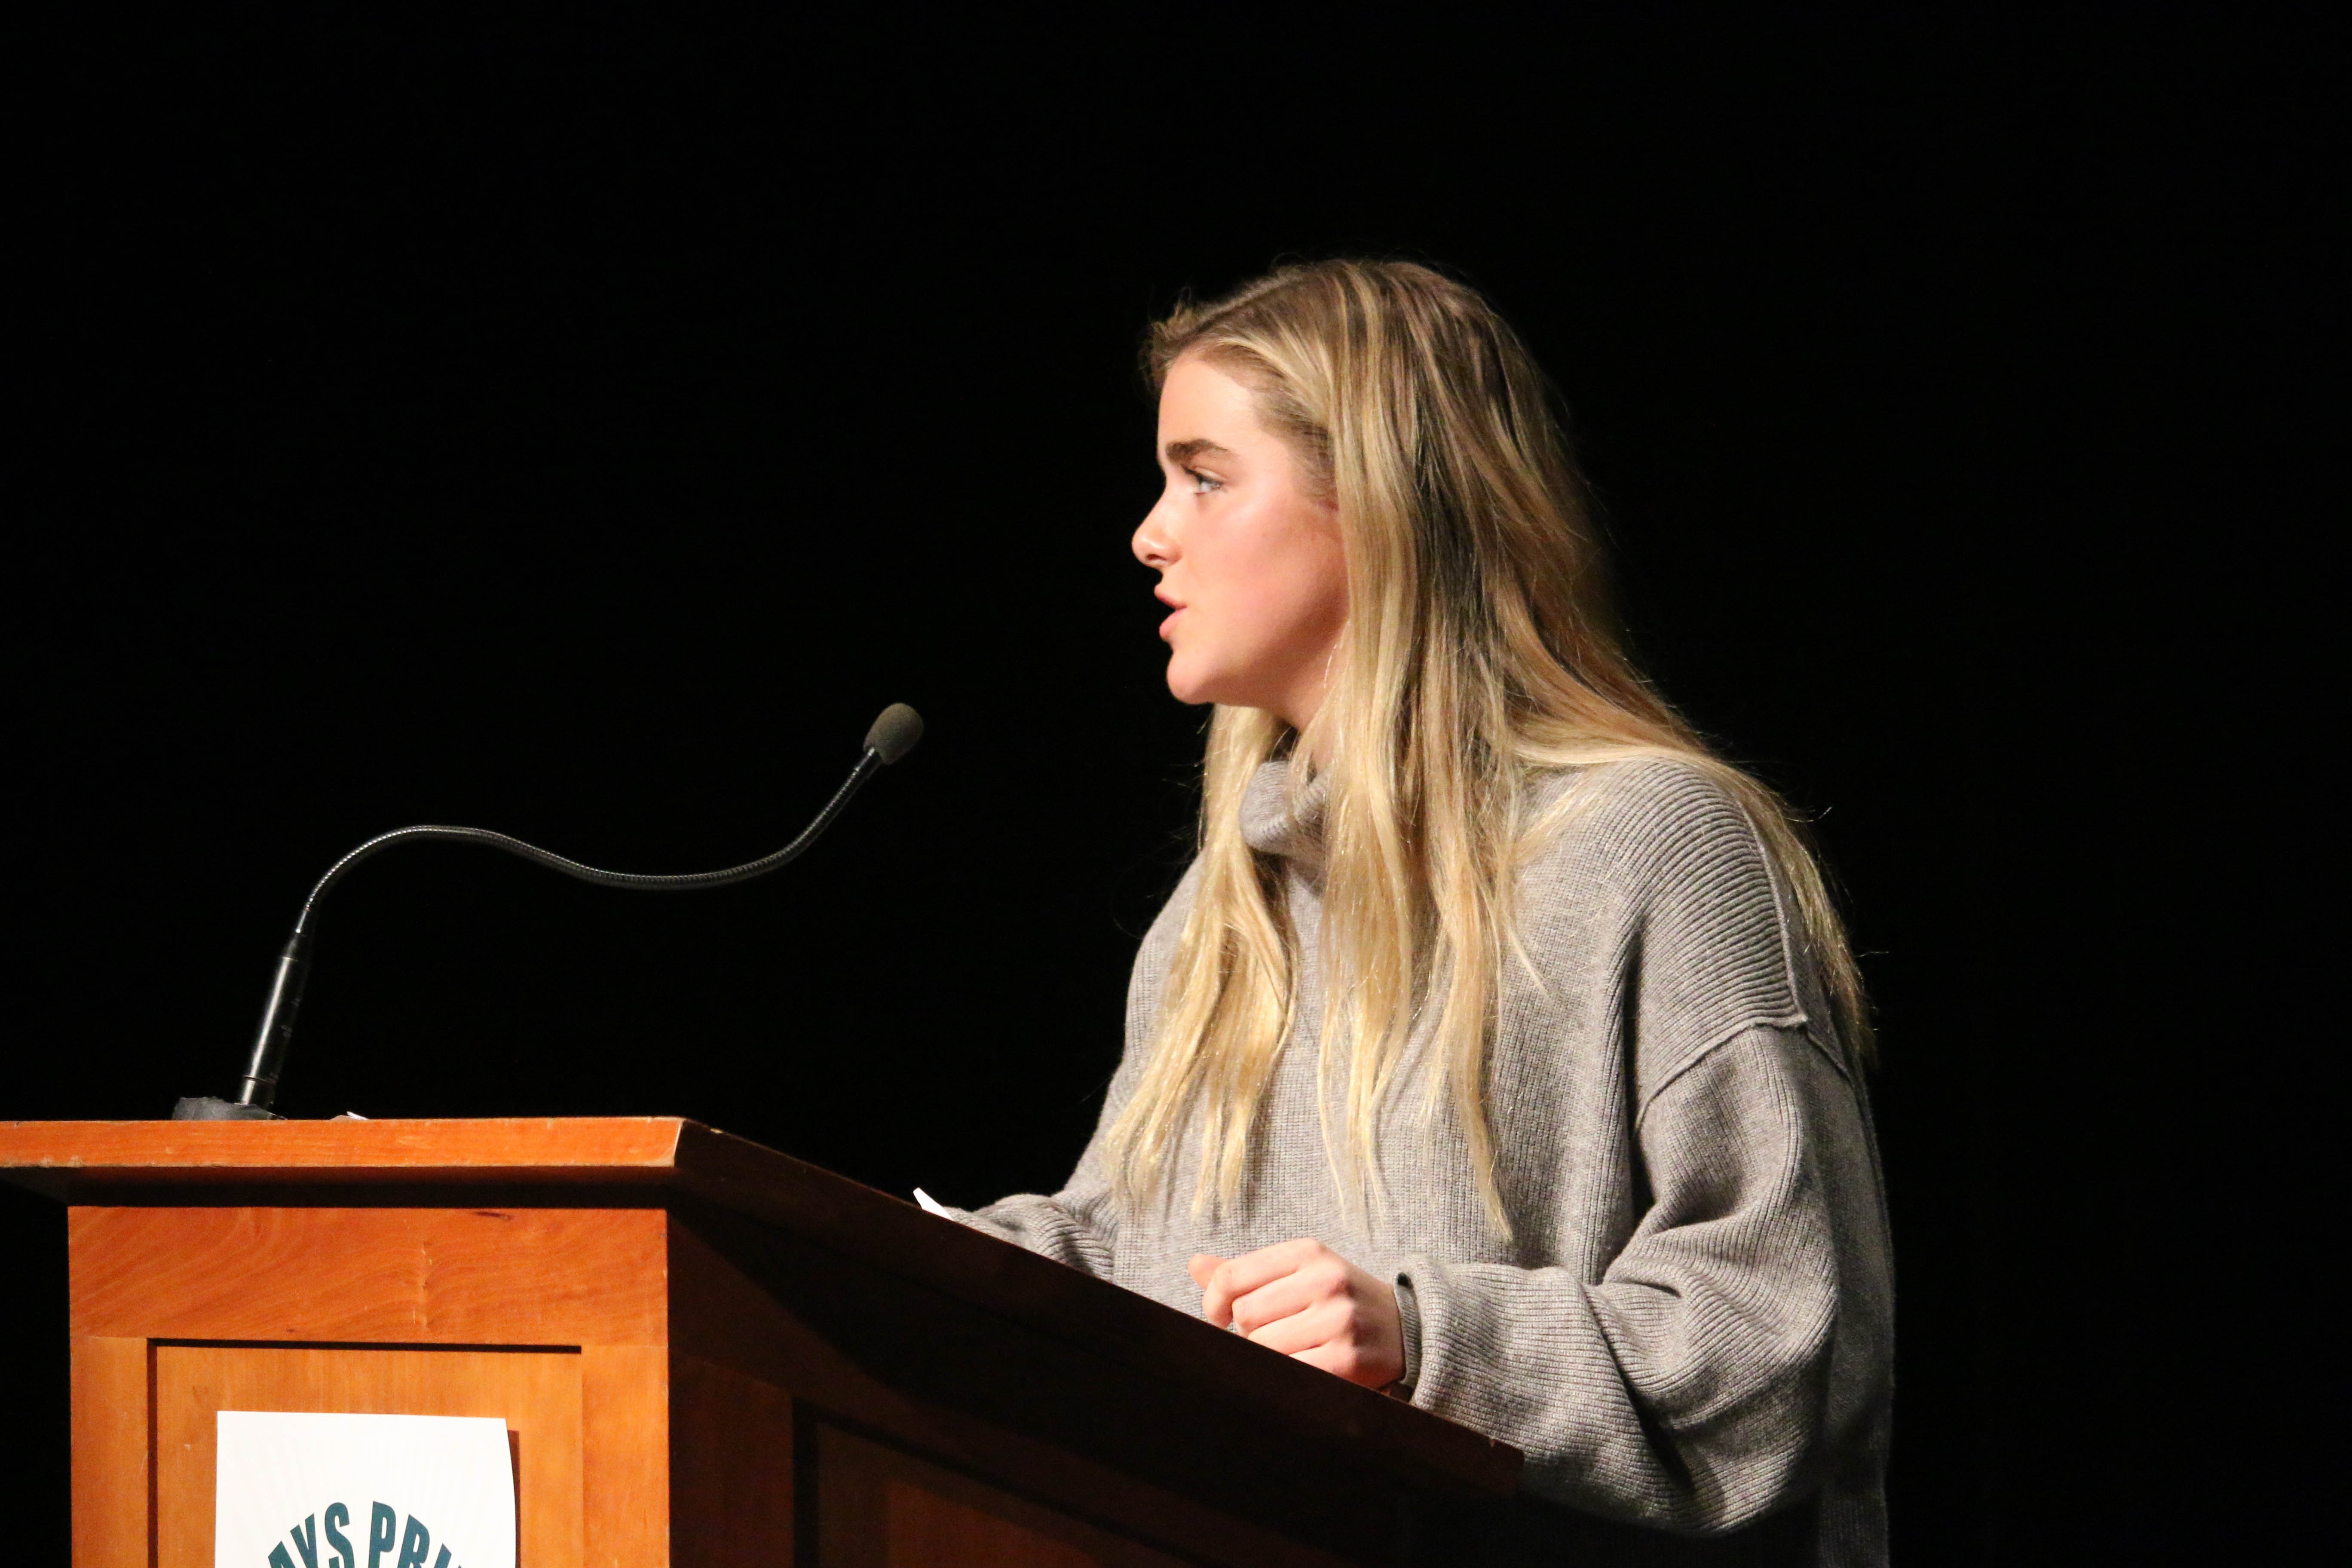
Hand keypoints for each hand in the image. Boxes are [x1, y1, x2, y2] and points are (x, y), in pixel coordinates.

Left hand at [1188, 1239, 1403, 1389]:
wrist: (1408, 1330)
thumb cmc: (1339, 1301)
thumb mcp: (1300, 1273)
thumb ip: (1247, 1272)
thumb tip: (1194, 1264)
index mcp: (1308, 1253)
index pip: (1232, 1275)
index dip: (1213, 1302)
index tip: (1219, 1316)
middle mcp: (1325, 1280)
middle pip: (1246, 1315)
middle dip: (1248, 1332)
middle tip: (1270, 1336)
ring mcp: (1338, 1320)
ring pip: (1264, 1347)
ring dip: (1267, 1356)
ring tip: (1291, 1351)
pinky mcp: (1346, 1360)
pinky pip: (1289, 1372)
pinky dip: (1286, 1376)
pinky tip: (1300, 1369)